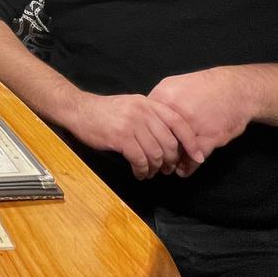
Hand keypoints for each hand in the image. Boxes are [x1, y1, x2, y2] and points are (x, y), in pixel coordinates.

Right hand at [68, 92, 203, 180]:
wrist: (79, 110)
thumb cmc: (107, 111)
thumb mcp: (133, 105)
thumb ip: (151, 116)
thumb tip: (171, 140)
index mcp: (149, 103)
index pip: (178, 122)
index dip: (191, 142)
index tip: (198, 157)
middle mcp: (143, 112)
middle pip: (169, 142)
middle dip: (171, 160)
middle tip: (167, 169)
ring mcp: (132, 124)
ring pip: (155, 153)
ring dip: (155, 168)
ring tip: (151, 173)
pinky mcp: (120, 137)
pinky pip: (140, 159)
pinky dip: (142, 170)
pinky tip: (139, 173)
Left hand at [148, 67, 255, 174]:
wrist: (237, 89)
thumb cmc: (206, 87)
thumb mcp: (176, 85)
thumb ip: (160, 99)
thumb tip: (145, 114)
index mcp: (165, 95)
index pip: (146, 120)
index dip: (145, 135)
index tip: (144, 145)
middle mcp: (176, 109)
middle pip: (158, 136)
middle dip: (156, 151)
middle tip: (155, 161)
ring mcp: (193, 124)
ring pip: (174, 149)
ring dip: (170, 162)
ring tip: (168, 168)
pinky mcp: (210, 136)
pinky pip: (193, 157)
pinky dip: (188, 167)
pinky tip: (183, 171)